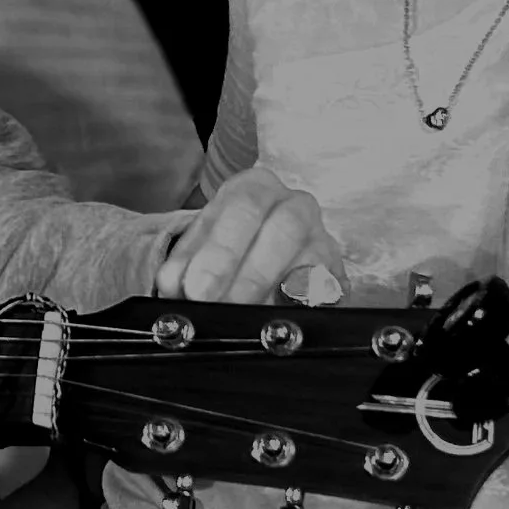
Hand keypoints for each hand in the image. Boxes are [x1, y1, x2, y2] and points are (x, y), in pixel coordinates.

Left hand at [155, 166, 346, 305]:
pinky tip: (284, 321)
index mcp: (256, 187)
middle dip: (249, 273)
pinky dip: (307, 306)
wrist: (258, 253)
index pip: (242, 207)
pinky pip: (331, 289)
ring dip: (277, 291)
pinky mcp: (336, 274)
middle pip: (284, 228)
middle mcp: (295, 205)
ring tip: (246, 318)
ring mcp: (322, 238)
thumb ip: (183, 264)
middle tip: (220, 306)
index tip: (195, 289)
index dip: (220, 250)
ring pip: (313, 257)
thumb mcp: (199, 247)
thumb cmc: (224, 246)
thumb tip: (172, 284)